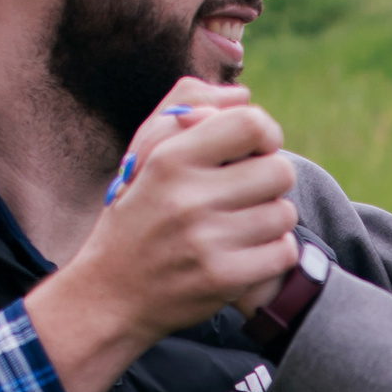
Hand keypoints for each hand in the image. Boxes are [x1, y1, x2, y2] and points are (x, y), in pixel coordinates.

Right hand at [28, 85, 298, 391]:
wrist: (108, 295)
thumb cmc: (134, 217)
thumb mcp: (143, 155)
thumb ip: (185, 108)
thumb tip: (242, 95)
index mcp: (170, 158)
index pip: (251, 123)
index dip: (265, 135)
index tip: (254, 151)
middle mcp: (188, 197)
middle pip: (279, 170)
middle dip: (269, 181)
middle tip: (248, 194)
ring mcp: (206, 240)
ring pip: (283, 213)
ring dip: (271, 220)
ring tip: (243, 226)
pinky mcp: (223, 279)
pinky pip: (283, 252)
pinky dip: (273, 253)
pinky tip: (248, 252)